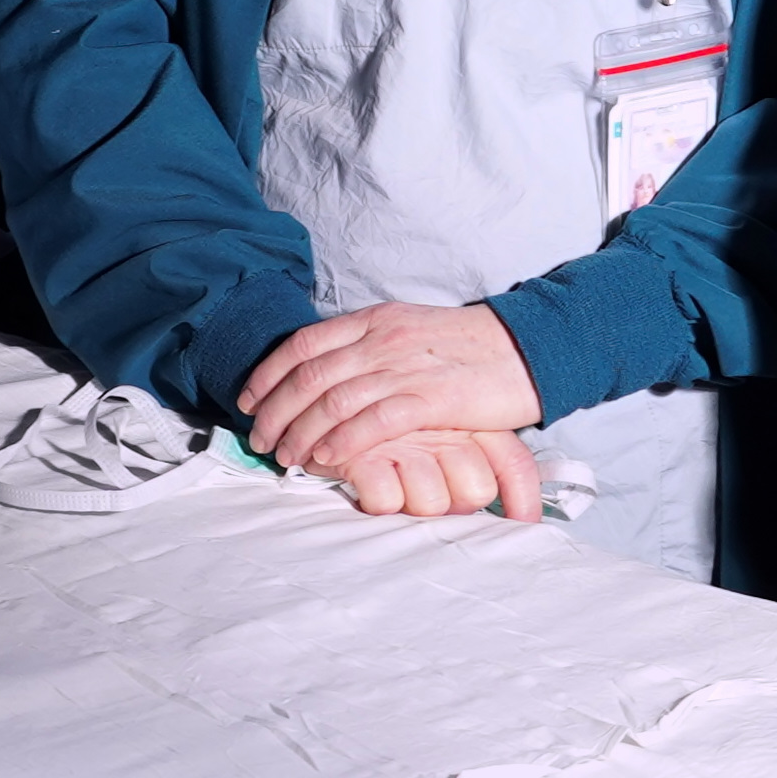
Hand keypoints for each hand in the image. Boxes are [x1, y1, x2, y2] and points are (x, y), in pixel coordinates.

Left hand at [238, 304, 546, 520]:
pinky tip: (326, 458)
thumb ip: (372, 346)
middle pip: (309, 376)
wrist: (528, 348)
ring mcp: (406, 367)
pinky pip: (373, 421)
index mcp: (375, 319)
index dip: (268, 374)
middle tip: (259, 440)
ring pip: (333, 401)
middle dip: (275, 411)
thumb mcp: (411, 330)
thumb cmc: (470, 347)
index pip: (304, 343)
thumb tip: (330, 372)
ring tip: (284, 456)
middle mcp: (383, 339)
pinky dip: (342, 441)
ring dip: (300, 432)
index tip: (249, 400)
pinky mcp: (432, 398)